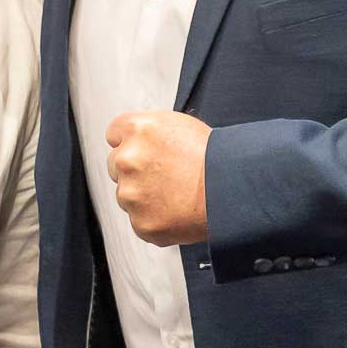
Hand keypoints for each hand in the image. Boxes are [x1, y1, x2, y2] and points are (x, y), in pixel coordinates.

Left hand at [107, 109, 210, 245]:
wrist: (232, 190)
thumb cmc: (216, 157)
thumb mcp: (181, 125)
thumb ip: (150, 132)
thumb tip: (137, 139)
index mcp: (138, 129)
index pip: (114, 134)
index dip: (129, 143)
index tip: (140, 151)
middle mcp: (128, 159)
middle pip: (116, 165)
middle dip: (135, 170)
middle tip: (164, 175)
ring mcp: (131, 192)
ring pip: (126, 194)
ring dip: (143, 196)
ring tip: (175, 193)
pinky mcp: (141, 221)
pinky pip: (140, 220)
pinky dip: (155, 219)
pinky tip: (176, 210)